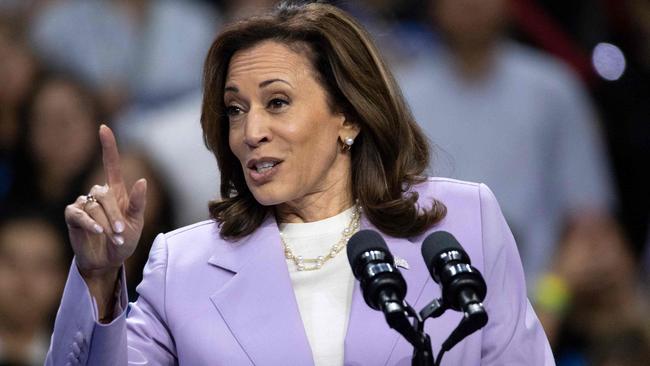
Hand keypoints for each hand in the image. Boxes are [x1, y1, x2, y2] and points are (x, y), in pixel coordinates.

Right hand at [65, 125, 146, 280]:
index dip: (108, 146)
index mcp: (117, 192)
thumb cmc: (124, 240)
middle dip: (113, 213)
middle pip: (103, 193)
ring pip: (92, 206)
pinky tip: (98, 232)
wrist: (108, 260)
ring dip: (104, 223)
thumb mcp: (137, 223)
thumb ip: (138, 203)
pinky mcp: (73, 216)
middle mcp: (99, 195)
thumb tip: (141, 180)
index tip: (104, 128)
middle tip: (120, 231)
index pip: (110, 164)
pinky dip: (89, 224)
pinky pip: (78, 214)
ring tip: (113, 237)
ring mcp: (84, 204)